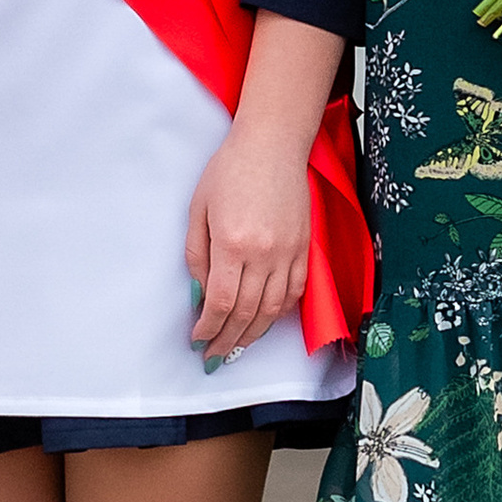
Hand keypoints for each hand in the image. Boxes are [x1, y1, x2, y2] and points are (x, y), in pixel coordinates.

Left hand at [185, 118, 312, 365]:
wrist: (272, 145)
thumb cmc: (230, 170)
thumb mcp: (199, 209)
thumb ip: (197, 255)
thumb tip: (198, 295)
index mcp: (232, 243)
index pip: (220, 302)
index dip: (208, 329)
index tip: (198, 341)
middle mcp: (263, 253)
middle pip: (245, 313)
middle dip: (226, 341)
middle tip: (213, 357)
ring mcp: (288, 252)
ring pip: (272, 309)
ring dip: (252, 334)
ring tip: (236, 346)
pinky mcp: (304, 248)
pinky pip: (294, 292)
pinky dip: (278, 313)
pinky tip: (264, 320)